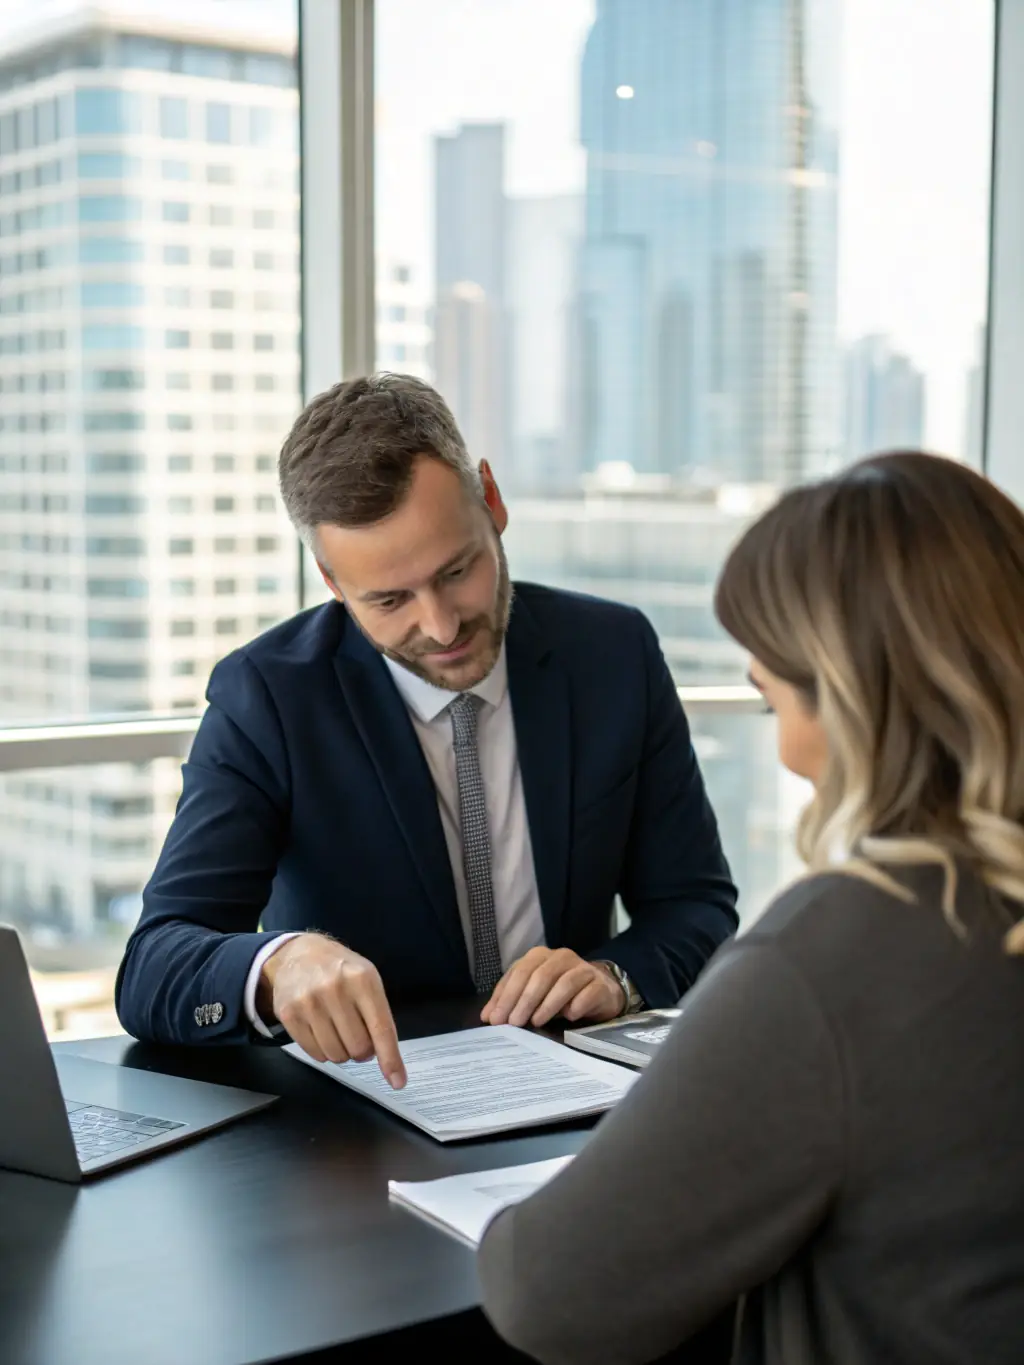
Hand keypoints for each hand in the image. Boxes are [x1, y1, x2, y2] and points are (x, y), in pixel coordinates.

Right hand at [258, 934, 406, 1088]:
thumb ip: (378, 1015)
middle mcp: (335, 989)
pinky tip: (321, 1031)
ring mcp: (309, 1002)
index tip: (398, 1081)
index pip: (381, 1028)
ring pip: (336, 1055)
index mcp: (362, 979)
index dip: (390, 1059)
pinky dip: (323, 1051)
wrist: (298, 954)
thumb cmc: (339, 970)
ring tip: (338, 1030)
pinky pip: (314, 1054)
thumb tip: (387, 1059)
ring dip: (342, 1051)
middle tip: (358, 1036)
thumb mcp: (367, 979)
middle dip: (362, 1050)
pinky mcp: (288, 1014)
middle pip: (358, 1048)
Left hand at [480, 947, 625, 1028]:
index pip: (519, 972)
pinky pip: (588, 992)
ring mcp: (582, 969)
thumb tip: (488, 1016)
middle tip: (514, 1023)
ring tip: (536, 1022)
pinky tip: (569, 1017)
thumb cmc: (559, 992)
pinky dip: (577, 1005)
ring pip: (564, 983)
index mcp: (540, 956)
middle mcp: (561, 958)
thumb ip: (510, 1001)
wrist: (599, 990)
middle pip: (540, 976)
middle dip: (524, 1000)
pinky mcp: (599, 984)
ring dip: (548, 1004)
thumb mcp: (532, 995)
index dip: (506, 995)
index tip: (495, 1019)